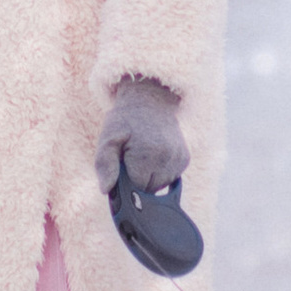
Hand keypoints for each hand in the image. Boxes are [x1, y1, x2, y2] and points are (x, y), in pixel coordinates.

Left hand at [95, 75, 186, 194]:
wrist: (150, 100)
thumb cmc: (125, 121)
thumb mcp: (108, 138)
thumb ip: (105, 165)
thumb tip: (106, 190)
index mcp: (146, 156)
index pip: (135, 190)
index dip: (125, 183)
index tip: (121, 168)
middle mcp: (167, 159)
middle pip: (149, 190)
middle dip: (137, 181)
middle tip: (130, 160)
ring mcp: (179, 159)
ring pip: (161, 186)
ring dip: (149, 178)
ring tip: (142, 156)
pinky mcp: (185, 159)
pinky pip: (171, 178)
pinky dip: (160, 172)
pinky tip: (154, 155)